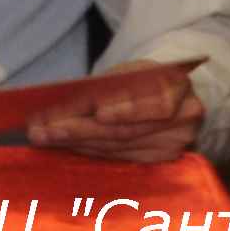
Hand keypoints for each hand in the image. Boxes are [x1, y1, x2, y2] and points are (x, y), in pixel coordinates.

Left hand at [25, 59, 204, 161]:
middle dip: (80, 129)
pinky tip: (68, 145)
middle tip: (43, 129)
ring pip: (120, 146)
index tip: (96, 114)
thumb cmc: (139, 78)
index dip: (126, 111)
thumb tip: (62, 99)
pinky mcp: (165, 159)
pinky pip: (122, 157)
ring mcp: (178, 143)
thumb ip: (106, 85)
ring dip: (78, 142)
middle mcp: (186, 117)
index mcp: (178, 85)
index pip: (155, 104)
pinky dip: (92, 150)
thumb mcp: (126, 70)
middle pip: (128, 130)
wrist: (165, 92)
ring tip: (45, 137)